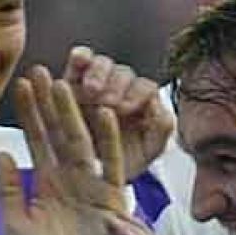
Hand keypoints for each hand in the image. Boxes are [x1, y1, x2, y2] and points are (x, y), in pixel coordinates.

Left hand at [0, 65, 128, 234]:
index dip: (29, 114)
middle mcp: (70, 177)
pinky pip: (111, 163)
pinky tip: (102, 113)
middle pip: (59, 131)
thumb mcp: (16, 227)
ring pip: (82, 141)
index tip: (19, 84)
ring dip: (74, 113)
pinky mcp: (112, 197)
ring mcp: (92, 184)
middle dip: (50, 102)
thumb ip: (8, 191)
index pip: (36, 140)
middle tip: (41, 70)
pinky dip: (108, 138)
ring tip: (65, 84)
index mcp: (47, 182)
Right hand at [63, 46, 173, 178]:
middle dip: (116, 85)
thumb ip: (161, 131)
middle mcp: (122, 88)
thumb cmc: (121, 162)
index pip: (145, 88)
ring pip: (102, 64)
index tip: (124, 109)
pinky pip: (78, 62)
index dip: (136, 94)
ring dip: (98, 73)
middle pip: (123, 74)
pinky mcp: (73, 80)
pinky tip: (77, 61)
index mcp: (143, 102)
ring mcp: (98, 82)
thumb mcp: (145, 153)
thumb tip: (162, 110)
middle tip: (106, 101)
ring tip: (90, 91)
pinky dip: (79, 57)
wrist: (88, 177)